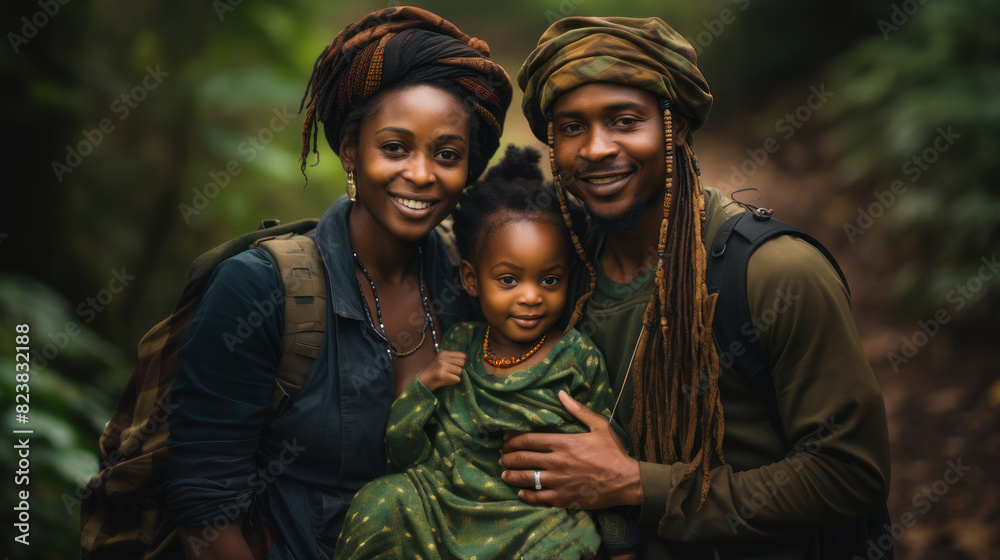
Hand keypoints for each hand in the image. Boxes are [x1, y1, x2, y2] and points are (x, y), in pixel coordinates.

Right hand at [415, 350, 464, 390]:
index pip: (462, 355)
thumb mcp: (439, 359)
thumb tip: (465, 357)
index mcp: (443, 353)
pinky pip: (457, 379)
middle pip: (462, 363)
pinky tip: (446, 380)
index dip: (461, 362)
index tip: (457, 365)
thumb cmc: (432, 371)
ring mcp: (443, 366)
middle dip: (458, 369)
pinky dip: (453, 381)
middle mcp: (443, 358)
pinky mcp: (443, 375)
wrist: (422, 380)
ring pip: (460, 371)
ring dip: (455, 375)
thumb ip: (450, 358)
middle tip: (451, 372)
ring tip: (447, 376)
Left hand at [499, 390, 642, 509]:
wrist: (626, 481)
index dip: (513, 440)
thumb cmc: (613, 452)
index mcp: (563, 443)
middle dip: (508, 457)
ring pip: (526, 478)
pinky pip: (538, 497)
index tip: (506, 440)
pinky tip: (520, 492)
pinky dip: (526, 495)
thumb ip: (578, 410)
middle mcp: (557, 462)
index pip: (529, 440)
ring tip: (505, 473)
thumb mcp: (599, 426)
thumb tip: (561, 393)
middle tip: (502, 456)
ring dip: (512, 475)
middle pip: (523, 458)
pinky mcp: (563, 498)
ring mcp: (558, 481)